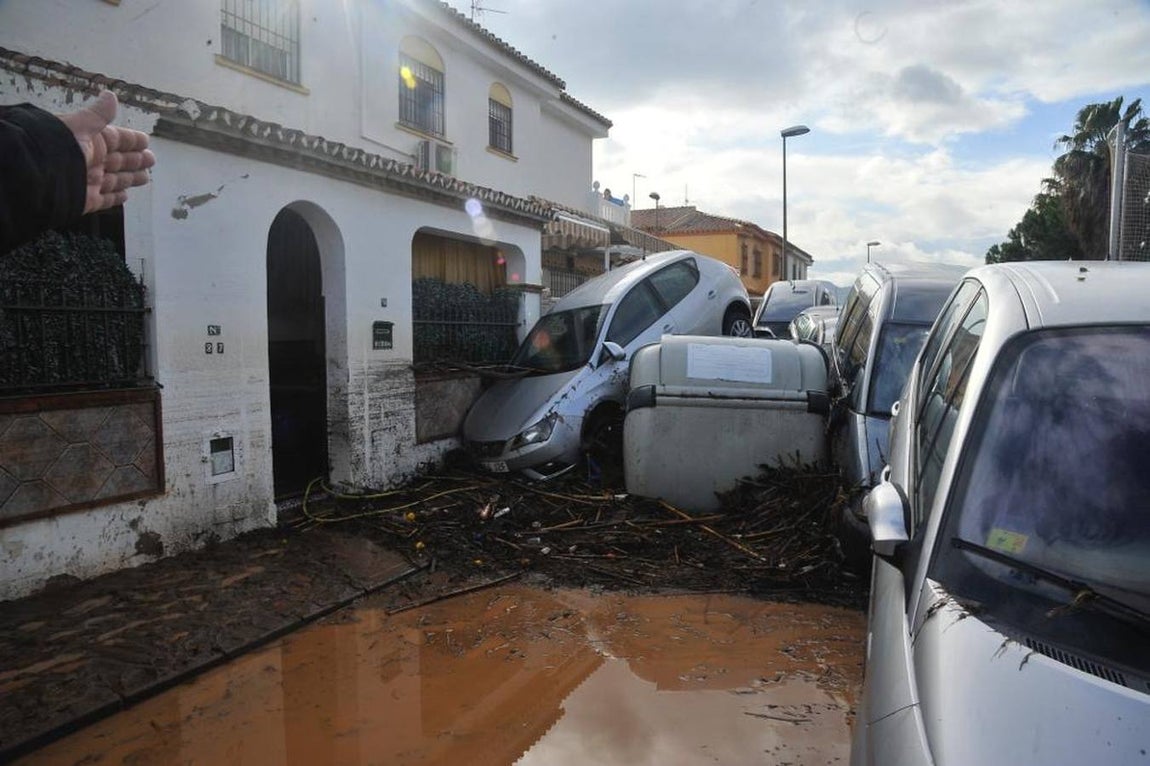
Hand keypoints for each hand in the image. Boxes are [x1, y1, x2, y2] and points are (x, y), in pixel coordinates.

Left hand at [57, 91, 155, 213]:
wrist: (39, 176)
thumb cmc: (61, 147)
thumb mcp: (82, 126)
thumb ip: (98, 114)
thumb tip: (111, 95)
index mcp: (91, 142)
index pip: (116, 140)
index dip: (132, 140)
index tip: (146, 141)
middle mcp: (91, 161)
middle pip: (119, 161)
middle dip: (136, 160)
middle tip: (151, 159)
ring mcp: (90, 181)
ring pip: (116, 180)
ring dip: (131, 178)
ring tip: (145, 178)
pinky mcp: (88, 200)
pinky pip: (106, 200)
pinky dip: (116, 198)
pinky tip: (126, 196)